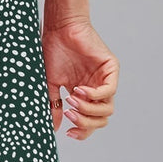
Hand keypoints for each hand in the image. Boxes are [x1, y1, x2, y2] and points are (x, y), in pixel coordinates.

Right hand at [42, 16, 117, 140]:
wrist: (60, 29)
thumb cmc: (54, 51)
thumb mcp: (51, 83)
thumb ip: (54, 105)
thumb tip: (55, 127)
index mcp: (84, 95)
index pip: (89, 121)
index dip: (82, 131)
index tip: (68, 133)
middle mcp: (96, 89)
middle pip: (101, 120)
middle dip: (85, 122)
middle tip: (70, 114)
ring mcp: (105, 80)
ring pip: (108, 109)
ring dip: (88, 109)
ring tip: (72, 100)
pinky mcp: (111, 69)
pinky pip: (109, 91)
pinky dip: (94, 95)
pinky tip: (79, 90)